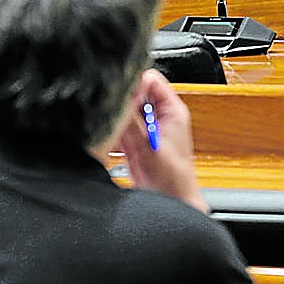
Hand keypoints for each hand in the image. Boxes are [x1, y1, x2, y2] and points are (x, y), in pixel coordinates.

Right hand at [117, 69, 204, 210]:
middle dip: (120, 100)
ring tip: (113, 132)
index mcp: (173, 111)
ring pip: (124, 110)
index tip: (120, 92)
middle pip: (134, 93)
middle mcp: (160, 116)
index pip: (151, 79)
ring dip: (114, 118)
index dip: (134, 82)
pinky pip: (118, 128)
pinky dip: (111, 132)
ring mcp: (147, 129)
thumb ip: (133, 122)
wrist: (172, 204)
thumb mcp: (150, 148)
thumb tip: (121, 97)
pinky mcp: (135, 142)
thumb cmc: (174, 181)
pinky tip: (109, 142)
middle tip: (112, 112)